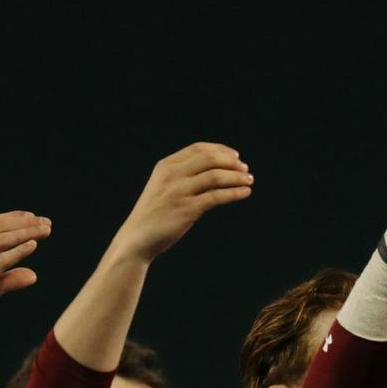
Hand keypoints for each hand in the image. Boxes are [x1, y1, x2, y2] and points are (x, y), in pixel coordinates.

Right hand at [0, 211, 50, 327]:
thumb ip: (9, 279)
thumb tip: (34, 275)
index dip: (14, 217)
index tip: (34, 217)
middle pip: (0, 227)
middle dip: (25, 222)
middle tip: (47, 222)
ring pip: (1, 239)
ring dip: (26, 232)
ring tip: (46, 230)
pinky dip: (17, 251)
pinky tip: (33, 245)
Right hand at [106, 143, 252, 264]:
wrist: (137, 239)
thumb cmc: (153, 215)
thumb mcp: (161, 187)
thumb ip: (180, 175)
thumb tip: (212, 169)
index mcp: (166, 166)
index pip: (199, 148)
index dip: (221, 150)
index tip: (235, 157)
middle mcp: (172, 175)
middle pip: (210, 159)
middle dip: (232, 162)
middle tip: (245, 170)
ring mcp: (179, 192)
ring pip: (216, 176)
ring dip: (237, 177)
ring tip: (249, 181)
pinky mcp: (187, 210)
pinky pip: (217, 197)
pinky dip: (234, 193)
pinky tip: (244, 193)